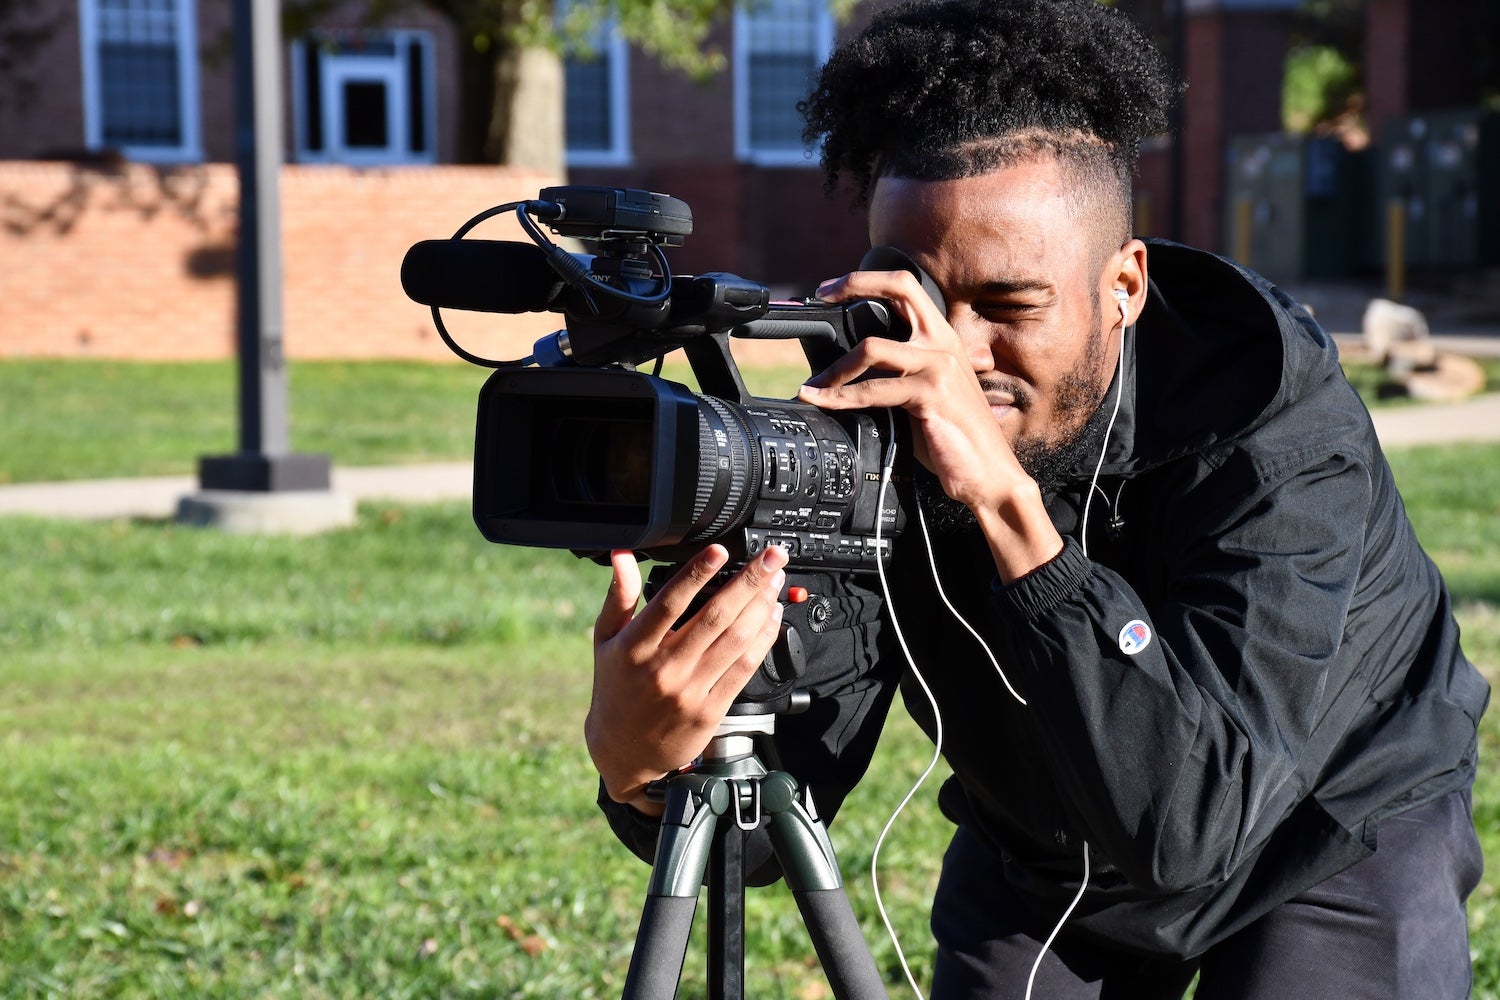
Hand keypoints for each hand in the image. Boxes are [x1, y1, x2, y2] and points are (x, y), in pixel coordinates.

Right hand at [586, 543, 788, 813]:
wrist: (624, 751)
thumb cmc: (615, 689)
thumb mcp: (606, 640)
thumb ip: (619, 595)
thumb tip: (622, 554)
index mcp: (635, 647)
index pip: (669, 603)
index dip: (697, 574)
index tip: (720, 551)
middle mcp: (663, 668)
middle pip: (714, 617)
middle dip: (749, 582)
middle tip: (771, 557)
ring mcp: (689, 691)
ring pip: (735, 641)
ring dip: (761, 607)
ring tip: (774, 582)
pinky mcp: (710, 711)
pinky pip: (744, 669)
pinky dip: (762, 641)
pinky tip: (771, 619)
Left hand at [798, 269, 1060, 580]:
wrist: (988, 473)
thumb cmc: (955, 436)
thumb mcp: (927, 392)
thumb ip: (899, 372)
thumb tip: (851, 365)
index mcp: (943, 337)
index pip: (907, 287)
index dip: (867, 279)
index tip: (832, 287)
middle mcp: (943, 344)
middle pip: (900, 289)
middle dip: (855, 285)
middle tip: (822, 296)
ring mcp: (939, 367)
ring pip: (873, 348)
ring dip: (834, 369)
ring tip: (812, 386)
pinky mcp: (931, 394)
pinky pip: (875, 390)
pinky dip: (842, 398)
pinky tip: (825, 402)